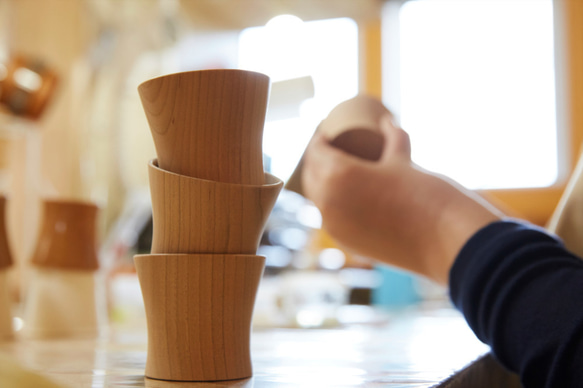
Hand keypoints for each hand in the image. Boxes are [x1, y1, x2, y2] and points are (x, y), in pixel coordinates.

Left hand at [302, 116, 502, 283]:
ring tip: (335, 172)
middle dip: (317, 161)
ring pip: (318, 200)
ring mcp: (334, 226)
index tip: (328, 133)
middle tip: (333, 150)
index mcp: (337, 175)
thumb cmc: (424, 192)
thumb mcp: (403, 160)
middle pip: (311, 176)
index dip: (318, 139)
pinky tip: (342, 199)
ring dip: (322, 184)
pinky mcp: (346, 243)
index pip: (315, 151)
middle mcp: (327, 202)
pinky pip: (331, 219)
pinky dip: (332, 206)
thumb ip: (393, 138)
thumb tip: (386, 121)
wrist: (444, 239)